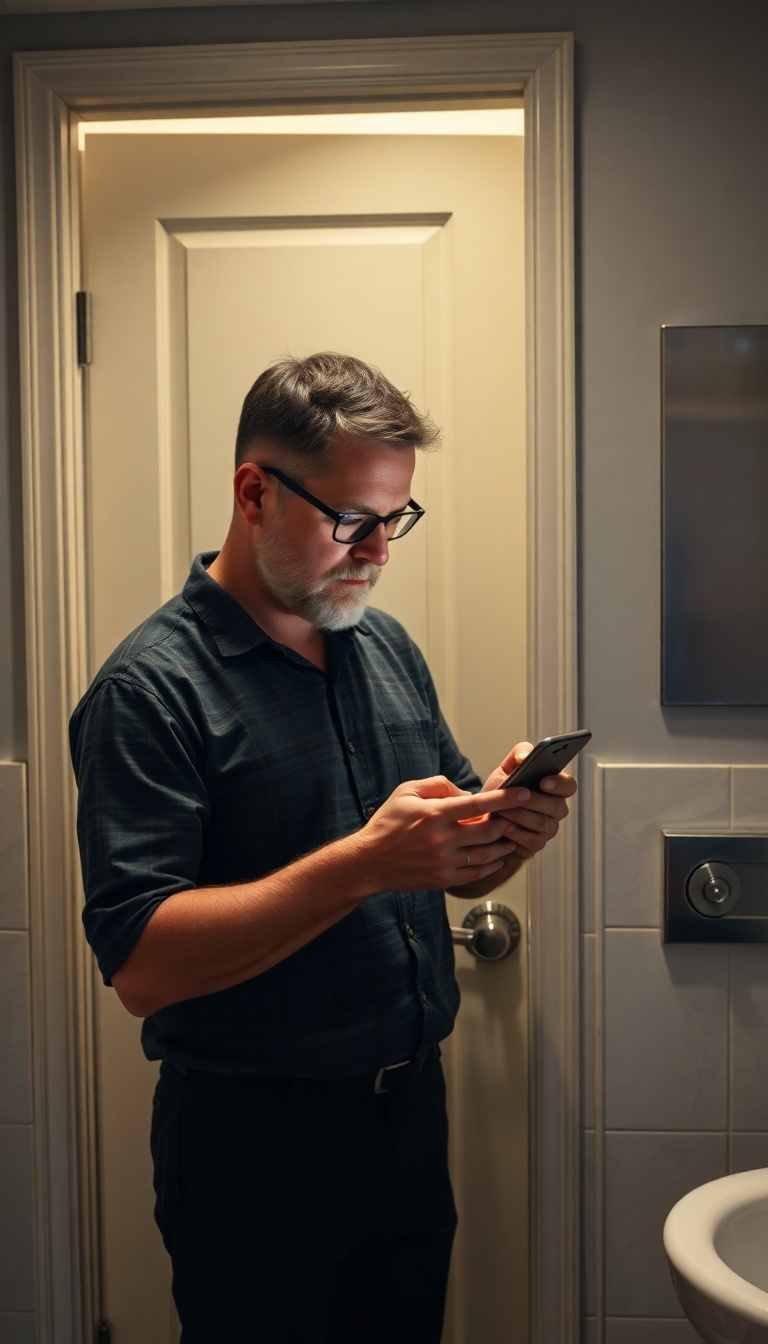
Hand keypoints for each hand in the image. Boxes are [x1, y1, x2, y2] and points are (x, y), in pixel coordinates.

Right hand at [361, 776, 517, 891]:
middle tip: (513, 817)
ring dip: (503, 845)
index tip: (524, 793)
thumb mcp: (406, 792)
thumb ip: (438, 786)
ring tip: (510, 838)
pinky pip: (476, 873)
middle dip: (506, 822)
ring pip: (487, 854)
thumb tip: (467, 794)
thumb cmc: (387, 823)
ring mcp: (444, 862)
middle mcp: (442, 839)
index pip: (479, 804)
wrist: (368, 861)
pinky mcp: (444, 879)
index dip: (505, 798)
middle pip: (489, 831)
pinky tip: (496, 858)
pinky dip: (491, 865)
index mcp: (435, 814)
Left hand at [481, 741, 576, 859]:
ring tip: (501, 810)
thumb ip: (518, 754)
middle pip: (555, 806)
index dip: (559, 784)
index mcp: (554, 787)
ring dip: (519, 815)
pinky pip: (531, 840)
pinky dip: (515, 832)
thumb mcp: (506, 769)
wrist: (485, 818)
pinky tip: (503, 826)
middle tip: (512, 796)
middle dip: (531, 801)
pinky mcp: (537, 844)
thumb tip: (525, 757)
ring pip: (541, 822)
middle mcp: (556, 808)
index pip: (569, 785)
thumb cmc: (500, 791)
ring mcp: (549, 828)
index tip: (543, 781)